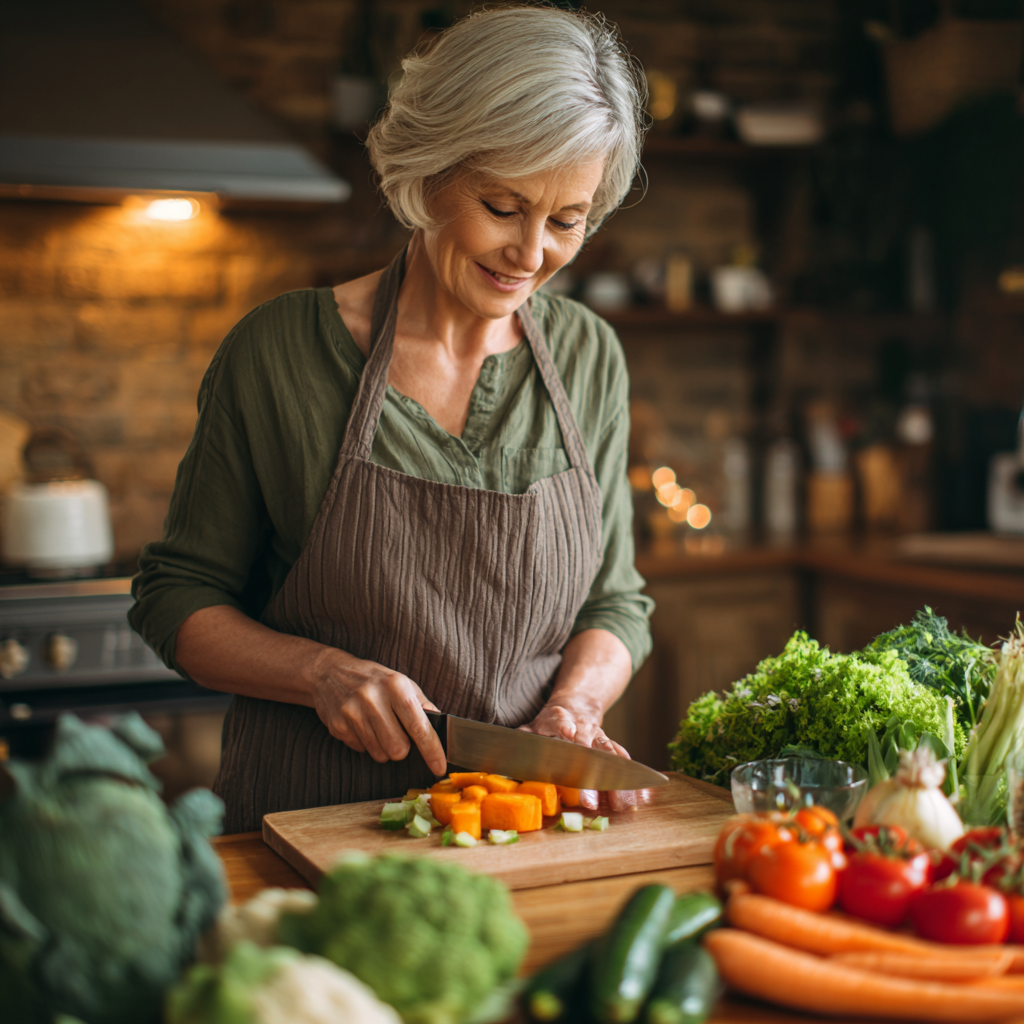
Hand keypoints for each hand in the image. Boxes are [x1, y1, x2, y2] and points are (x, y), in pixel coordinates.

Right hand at [311, 649, 446, 775]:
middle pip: (398, 749)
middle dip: (402, 748)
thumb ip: (422, 704)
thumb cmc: (373, 679)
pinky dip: (366, 744)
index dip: (432, 751)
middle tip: (396, 733)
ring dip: (384, 748)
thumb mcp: (401, 682)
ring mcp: (353, 713)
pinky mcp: (338, 726)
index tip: (439, 767)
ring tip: (377, 727)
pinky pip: (362, 750)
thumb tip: (441, 726)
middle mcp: (374, 700)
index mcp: (396, 686)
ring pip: (380, 754)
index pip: (419, 726)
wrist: (329, 672)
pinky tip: (361, 725)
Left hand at [519, 699, 636, 810]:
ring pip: (609, 758)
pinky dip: (633, 779)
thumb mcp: (530, 729)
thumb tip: (502, 753)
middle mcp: (581, 728)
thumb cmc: (547, 727)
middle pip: (586, 749)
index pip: (558, 723)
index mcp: (556, 720)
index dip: (562, 727)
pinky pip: (623, 763)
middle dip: (590, 776)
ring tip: (621, 804)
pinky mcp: (612, 748)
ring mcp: (599, 738)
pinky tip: (641, 796)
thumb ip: (520, 740)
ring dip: (615, 783)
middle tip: (590, 800)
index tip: (567, 732)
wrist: (577, 706)